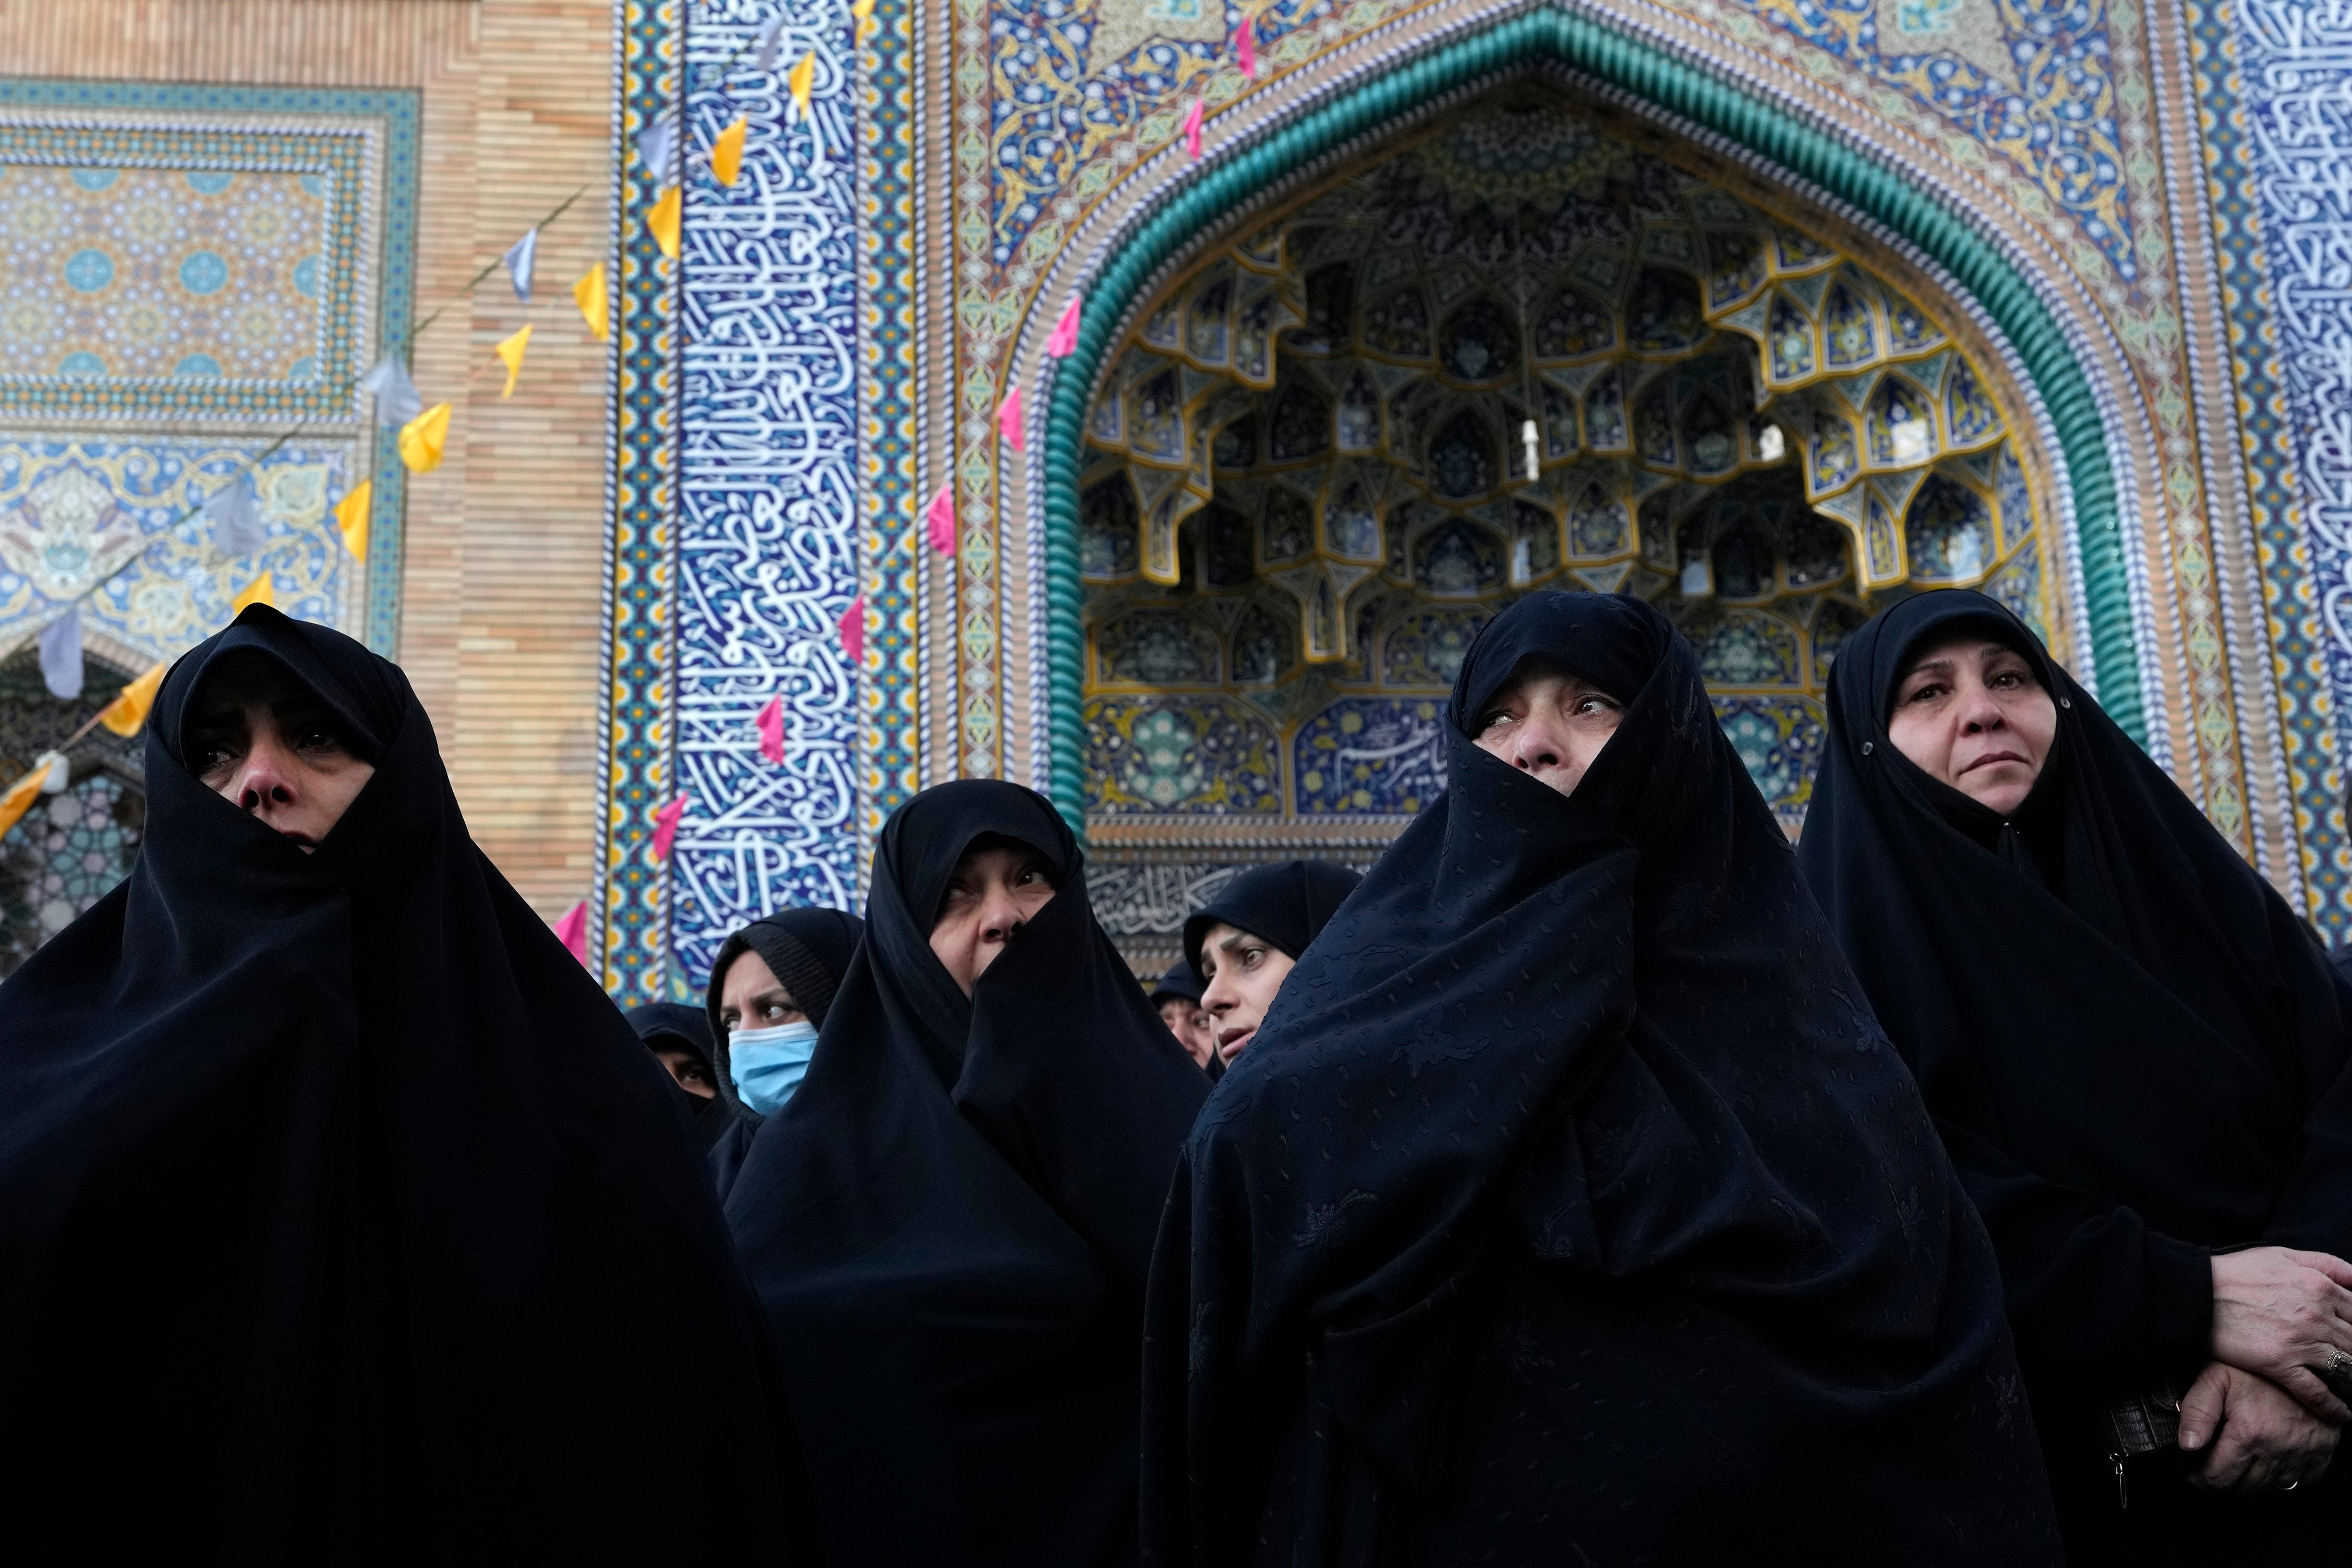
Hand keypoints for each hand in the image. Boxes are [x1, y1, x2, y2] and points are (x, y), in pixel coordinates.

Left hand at [2178, 1361, 2338, 1493]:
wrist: (2297, 1356)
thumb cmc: (2252, 1366)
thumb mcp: (2214, 1377)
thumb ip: (2196, 1411)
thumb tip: (2186, 1446)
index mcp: (2250, 1432)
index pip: (2219, 1476)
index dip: (2200, 1480)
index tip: (2192, 1477)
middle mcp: (2279, 1447)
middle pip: (2245, 1487)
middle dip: (2224, 1483)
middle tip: (2212, 1471)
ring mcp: (2304, 1451)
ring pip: (2272, 1488)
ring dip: (2252, 1484)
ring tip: (2236, 1469)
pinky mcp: (2322, 1450)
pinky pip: (2302, 1481)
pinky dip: (2283, 1480)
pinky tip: (2267, 1467)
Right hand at [2210, 1246, 2351, 1419]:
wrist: (2195, 1290)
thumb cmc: (2236, 1272)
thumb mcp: (2284, 1255)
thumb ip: (2326, 1264)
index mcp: (2321, 1287)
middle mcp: (2317, 1316)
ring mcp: (2300, 1342)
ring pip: (2347, 1370)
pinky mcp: (2279, 1364)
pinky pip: (2316, 1392)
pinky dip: (2333, 1407)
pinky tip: (2341, 1414)